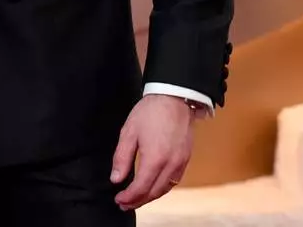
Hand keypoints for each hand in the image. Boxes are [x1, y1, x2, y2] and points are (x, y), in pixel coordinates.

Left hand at [111, 95, 196, 210]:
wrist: (174, 98)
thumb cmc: (150, 112)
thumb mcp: (129, 132)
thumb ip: (121, 158)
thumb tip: (116, 179)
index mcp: (155, 158)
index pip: (141, 187)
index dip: (129, 197)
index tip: (118, 199)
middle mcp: (171, 164)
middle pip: (154, 192)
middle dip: (138, 201)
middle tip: (124, 204)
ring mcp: (181, 162)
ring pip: (165, 189)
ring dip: (150, 197)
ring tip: (137, 199)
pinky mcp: (186, 158)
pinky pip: (174, 181)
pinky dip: (162, 188)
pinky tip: (153, 187)